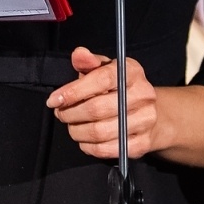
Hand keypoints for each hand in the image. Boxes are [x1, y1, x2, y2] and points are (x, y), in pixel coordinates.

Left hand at [47, 47, 161, 159]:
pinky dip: (88, 146)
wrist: (149, 112)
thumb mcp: (104, 69)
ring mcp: (145, 120)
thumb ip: (88, 62)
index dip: (73, 91)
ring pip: (99, 132)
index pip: (101, 80)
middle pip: (97, 109)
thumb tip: (79, 54)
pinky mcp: (142, 143)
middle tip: (61, 113)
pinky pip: (106, 150)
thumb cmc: (119, 88)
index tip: (54, 100)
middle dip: (71, 113)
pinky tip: (84, 139)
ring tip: (72, 125)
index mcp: (132, 72)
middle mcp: (143, 95)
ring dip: (77, 131)